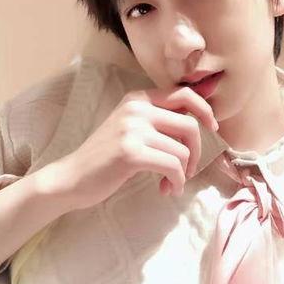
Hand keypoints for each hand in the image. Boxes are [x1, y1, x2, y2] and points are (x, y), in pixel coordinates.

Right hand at [46, 85, 218, 211]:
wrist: (72, 177)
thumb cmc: (106, 157)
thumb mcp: (131, 128)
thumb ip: (159, 121)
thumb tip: (200, 124)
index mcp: (139, 98)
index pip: (184, 94)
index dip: (204, 111)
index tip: (211, 129)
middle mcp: (136, 108)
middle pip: (190, 123)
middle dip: (198, 150)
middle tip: (189, 168)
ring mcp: (132, 128)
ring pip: (182, 149)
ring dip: (183, 172)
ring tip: (171, 183)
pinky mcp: (130, 152)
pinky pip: (172, 165)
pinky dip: (177, 181)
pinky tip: (167, 189)